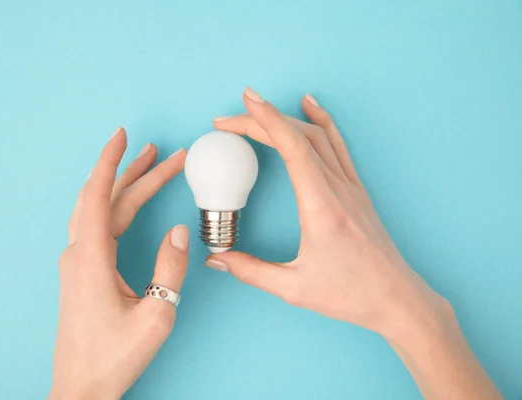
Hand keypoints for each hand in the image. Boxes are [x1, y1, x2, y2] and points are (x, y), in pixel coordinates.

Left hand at [50, 127, 187, 399]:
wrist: (82, 386)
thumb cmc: (115, 355)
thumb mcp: (157, 313)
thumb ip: (170, 268)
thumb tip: (178, 231)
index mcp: (91, 258)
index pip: (98, 195)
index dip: (112, 161)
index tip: (123, 135)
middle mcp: (79, 253)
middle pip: (105, 199)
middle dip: (135, 172)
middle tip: (165, 154)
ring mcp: (77, 262)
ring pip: (99, 210)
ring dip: (124, 186)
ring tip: (150, 166)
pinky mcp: (81, 271)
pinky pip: (96, 225)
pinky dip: (115, 205)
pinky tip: (127, 203)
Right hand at [206, 88, 500, 398]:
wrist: (397, 298)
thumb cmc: (351, 294)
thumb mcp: (294, 288)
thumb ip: (251, 271)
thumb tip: (217, 260)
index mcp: (322, 207)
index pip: (293, 148)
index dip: (267, 121)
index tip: (246, 102)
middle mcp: (339, 189)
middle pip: (301, 136)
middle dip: (262, 119)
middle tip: (230, 118)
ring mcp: (351, 186)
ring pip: (320, 136)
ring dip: (287, 117)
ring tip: (259, 107)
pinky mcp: (357, 191)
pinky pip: (338, 145)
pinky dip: (321, 122)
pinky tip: (310, 108)